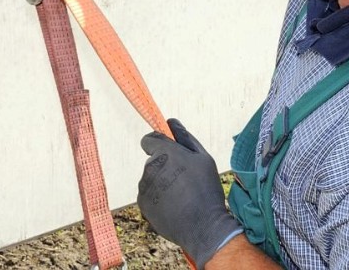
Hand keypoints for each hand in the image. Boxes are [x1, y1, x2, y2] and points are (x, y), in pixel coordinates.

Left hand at [138, 119, 242, 268]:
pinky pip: (148, 195)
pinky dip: (157, 199)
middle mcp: (149, 167)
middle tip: (184, 179)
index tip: (169, 153)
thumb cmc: (206, 189)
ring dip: (161, 183)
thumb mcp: (203, 158)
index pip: (148, 139)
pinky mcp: (142, 204)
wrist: (203, 227)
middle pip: (152, 160)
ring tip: (181, 196)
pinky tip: (174, 207)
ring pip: (151, 178)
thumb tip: (170, 121)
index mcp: (164, 152)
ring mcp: (144, 187)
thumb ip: (184, 137)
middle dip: (164, 166)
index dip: (159, 144)